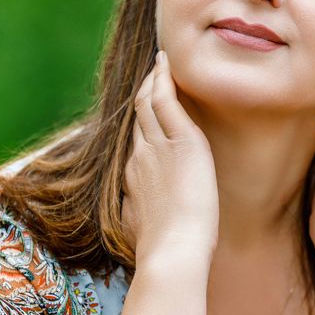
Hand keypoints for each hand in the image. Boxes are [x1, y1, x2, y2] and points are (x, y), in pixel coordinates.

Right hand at [121, 50, 218, 265]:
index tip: (144, 110)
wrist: (171, 252)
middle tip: (151, 75)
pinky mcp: (181, 142)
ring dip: (153, 80)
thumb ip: (142, 217)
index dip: (140, 122)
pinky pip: (166, 100)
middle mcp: (139, 156)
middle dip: (144, 94)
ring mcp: (157, 147)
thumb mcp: (144, 231)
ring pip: (149, 103)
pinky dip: (164, 78)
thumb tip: (139, 222)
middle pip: (139, 116)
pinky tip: (165, 62)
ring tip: (160, 63)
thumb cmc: (163, 252)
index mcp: (133, 177)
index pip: (136, 140)